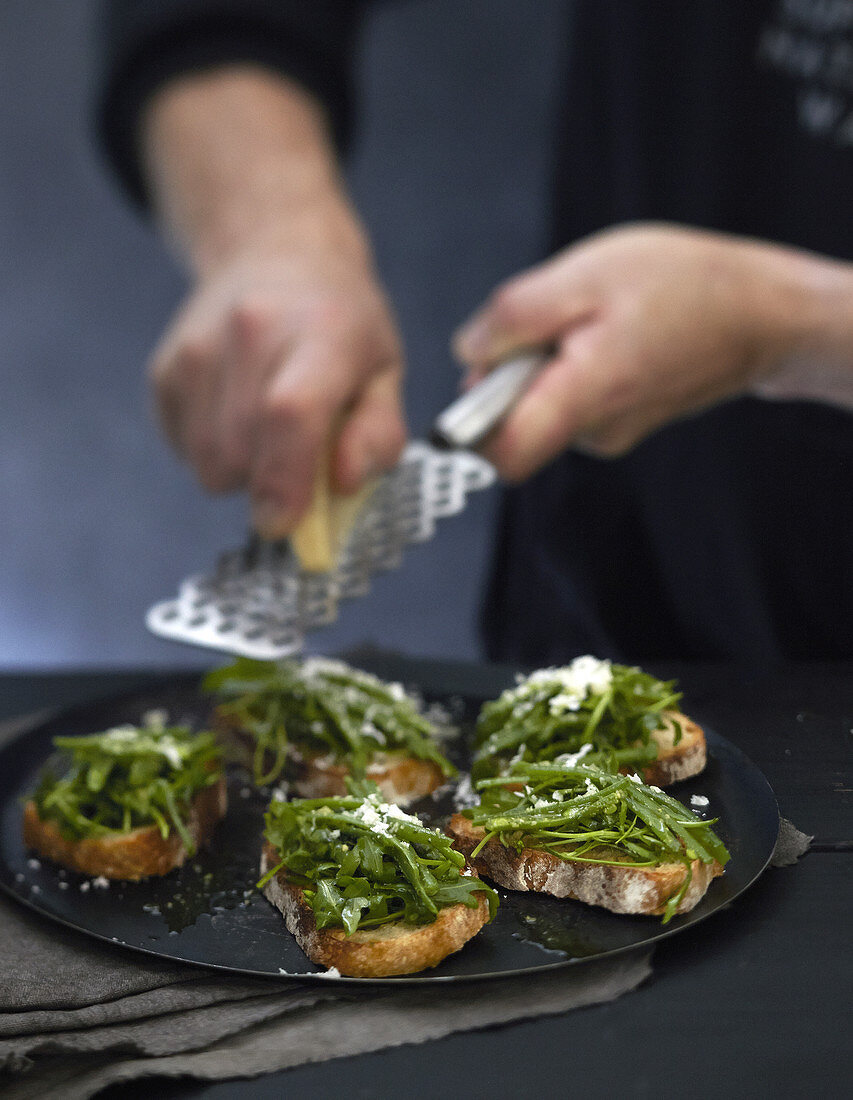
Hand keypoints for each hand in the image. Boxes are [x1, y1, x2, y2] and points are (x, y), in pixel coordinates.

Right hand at [141, 68, 405, 536]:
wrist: (277, 255)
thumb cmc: (342, 327)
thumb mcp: (386, 374)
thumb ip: (378, 435)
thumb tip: (342, 483)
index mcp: (322, 332)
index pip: (290, 412)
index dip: (284, 480)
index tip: (283, 524)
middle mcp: (250, 330)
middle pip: (243, 450)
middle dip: (272, 481)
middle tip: (300, 455)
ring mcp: (197, 347)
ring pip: (207, 460)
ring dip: (242, 470)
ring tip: (269, 429)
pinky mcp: (165, 369)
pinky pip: (184, 449)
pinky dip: (214, 451)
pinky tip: (238, 414)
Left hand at [453, 223, 850, 479]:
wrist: (759, 313)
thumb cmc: (683, 286)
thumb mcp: (583, 275)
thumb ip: (513, 319)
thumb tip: (467, 353)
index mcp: (581, 399)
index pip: (500, 456)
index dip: (471, 422)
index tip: (485, 373)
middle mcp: (593, 434)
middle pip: (509, 424)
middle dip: (508, 370)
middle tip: (552, 321)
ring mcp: (608, 434)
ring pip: (538, 406)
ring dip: (542, 361)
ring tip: (591, 321)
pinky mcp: (617, 423)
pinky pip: (567, 400)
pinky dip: (569, 365)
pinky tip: (605, 334)